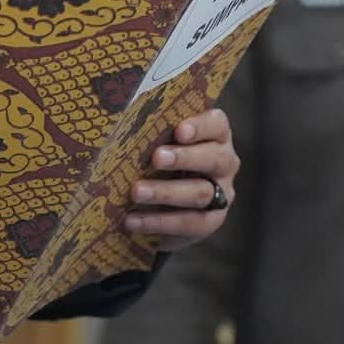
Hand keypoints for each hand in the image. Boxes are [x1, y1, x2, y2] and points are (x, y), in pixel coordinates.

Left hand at [124, 107, 238, 251]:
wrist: (160, 203)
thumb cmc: (156, 157)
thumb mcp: (155, 140)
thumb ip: (149, 129)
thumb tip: (119, 121)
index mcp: (214, 134)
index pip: (216, 124)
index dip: (200, 126)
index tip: (179, 130)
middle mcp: (224, 162)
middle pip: (214, 158)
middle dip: (184, 158)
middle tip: (156, 158)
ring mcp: (221, 193)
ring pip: (200, 192)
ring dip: (166, 192)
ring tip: (137, 192)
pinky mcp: (210, 221)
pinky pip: (189, 223)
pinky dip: (160, 222)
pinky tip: (134, 220)